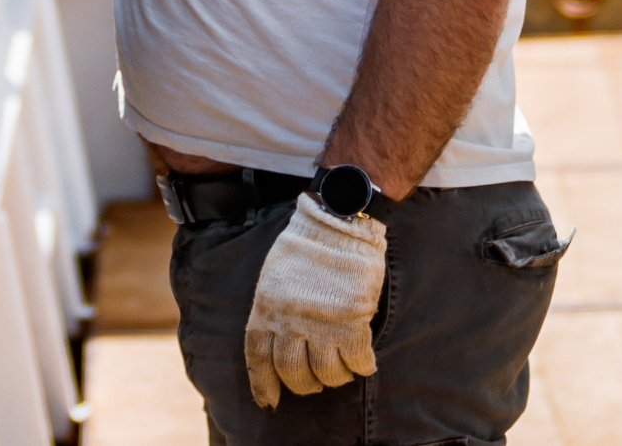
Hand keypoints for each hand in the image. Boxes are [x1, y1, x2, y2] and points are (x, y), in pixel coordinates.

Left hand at [243, 196, 386, 408]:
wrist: (338, 221)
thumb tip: (276, 340)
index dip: (263, 384)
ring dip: (333, 378)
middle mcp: (289, 321)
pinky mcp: (350, 322)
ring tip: (338, 373)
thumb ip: (273, 309)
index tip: (269, 400)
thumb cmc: (306, 245)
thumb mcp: (274, 276)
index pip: (258, 358)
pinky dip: (360, 367)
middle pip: (291, 371)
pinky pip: (355, 360)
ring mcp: (320, 324)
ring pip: (325, 372)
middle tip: (312, 384)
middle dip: (302, 385)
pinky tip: (363, 364)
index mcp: (266, 308)